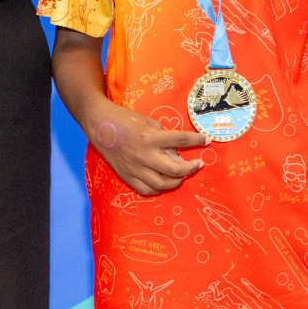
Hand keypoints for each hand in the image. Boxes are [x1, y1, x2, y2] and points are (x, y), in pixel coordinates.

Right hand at [90, 104, 209, 195]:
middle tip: (197, 164)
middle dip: (191, 168)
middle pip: (175, 169)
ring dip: (177, 181)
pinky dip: (159, 189)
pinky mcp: (127, 176)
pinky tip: (164, 182)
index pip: (181, 140)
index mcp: (151, 138)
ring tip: (182, 175)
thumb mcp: (148, 121)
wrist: (100, 125)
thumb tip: (176, 152)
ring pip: (163, 184)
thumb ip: (163, 136)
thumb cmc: (125, 119)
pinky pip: (147, 190)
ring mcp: (135, 168)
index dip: (197, 141)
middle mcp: (145, 156)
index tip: (207, 141)